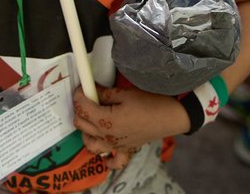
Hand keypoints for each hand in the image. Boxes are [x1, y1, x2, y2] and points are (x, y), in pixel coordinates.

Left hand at [72, 85, 187, 159]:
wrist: (170, 116)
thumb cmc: (150, 103)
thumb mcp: (124, 93)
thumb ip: (104, 93)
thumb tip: (91, 89)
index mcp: (106, 121)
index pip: (82, 108)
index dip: (79, 95)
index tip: (81, 87)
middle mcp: (107, 136)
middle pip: (81, 124)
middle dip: (79, 109)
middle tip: (86, 98)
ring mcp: (115, 146)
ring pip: (89, 144)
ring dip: (86, 132)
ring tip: (91, 119)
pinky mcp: (125, 150)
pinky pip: (113, 162)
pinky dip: (106, 160)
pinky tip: (105, 150)